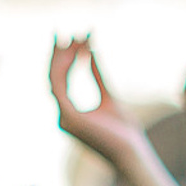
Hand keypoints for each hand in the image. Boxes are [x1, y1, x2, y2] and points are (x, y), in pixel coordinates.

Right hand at [50, 36, 142, 163]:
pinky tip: (76, 52)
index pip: (62, 80)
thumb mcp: (110, 96)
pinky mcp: (68, 117)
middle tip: (65, 32)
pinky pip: (60, 85)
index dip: (67, 58)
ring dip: (63, 56)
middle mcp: (62, 115)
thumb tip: (92, 52)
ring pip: (54, 78)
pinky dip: (66, 67)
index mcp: (70, 113)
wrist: (132, 153)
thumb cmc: (125, 132)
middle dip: (60, 54)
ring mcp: (63, 117)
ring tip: (76, 38)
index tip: (76, 39)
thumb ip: (98, 76)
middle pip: (54, 77)